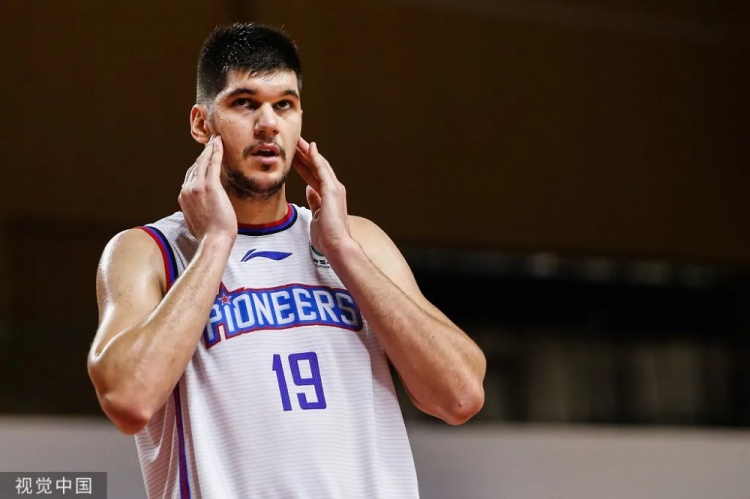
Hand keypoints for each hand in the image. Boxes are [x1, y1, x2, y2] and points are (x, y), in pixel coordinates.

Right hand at [178, 136, 236, 242]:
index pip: (190, 177)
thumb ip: (195, 210)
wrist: (213, 240)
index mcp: (183, 198)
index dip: (197, 166)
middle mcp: (187, 190)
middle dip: (203, 154)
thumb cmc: (209, 235)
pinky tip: (219, 144)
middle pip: (194, 167)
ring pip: (202, 162)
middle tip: (210, 143)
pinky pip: (213, 163)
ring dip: (209, 149)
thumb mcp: (196, 221)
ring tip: (216, 140)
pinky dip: (216, 151)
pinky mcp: (209, 186)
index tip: (204, 159)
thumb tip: (199, 210)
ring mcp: (197, 187)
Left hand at [293, 137, 353, 255]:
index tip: (295, 155)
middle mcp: (333, 189)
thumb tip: (309, 190)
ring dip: (309, 152)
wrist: (336, 245)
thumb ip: (314, 201)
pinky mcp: (332, 190)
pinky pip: (323, 170)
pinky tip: (310, 148)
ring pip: (319, 165)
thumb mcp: (316, 215)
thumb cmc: (327, 236)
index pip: (313, 175)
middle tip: (295, 140)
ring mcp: (334, 188)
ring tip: (298, 140)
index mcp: (328, 196)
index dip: (304, 164)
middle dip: (305, 154)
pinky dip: (316, 158)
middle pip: (316, 167)